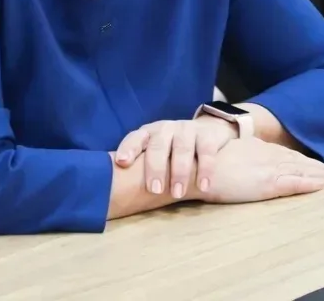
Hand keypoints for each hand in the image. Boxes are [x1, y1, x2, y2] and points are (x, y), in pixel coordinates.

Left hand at [113, 116, 236, 198]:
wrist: (205, 132)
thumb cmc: (171, 151)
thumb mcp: (153, 154)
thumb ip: (139, 167)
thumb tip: (116, 193)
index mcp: (148, 133)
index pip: (135, 138)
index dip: (128, 149)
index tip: (122, 162)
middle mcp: (165, 129)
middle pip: (158, 146)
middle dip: (156, 168)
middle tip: (155, 190)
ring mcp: (186, 129)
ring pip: (182, 148)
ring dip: (179, 171)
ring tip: (177, 194)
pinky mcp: (207, 134)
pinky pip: (206, 150)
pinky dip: (205, 169)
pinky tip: (203, 186)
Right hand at [199, 137, 323, 203]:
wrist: (194, 169)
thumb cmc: (201, 166)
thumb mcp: (222, 157)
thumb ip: (235, 158)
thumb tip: (239, 162)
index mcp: (254, 149)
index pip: (282, 155)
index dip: (298, 160)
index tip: (311, 163)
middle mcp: (265, 156)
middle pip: (295, 161)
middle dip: (313, 166)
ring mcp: (267, 169)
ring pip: (299, 171)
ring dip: (317, 174)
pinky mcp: (268, 183)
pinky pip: (294, 183)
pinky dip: (310, 183)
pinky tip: (322, 184)